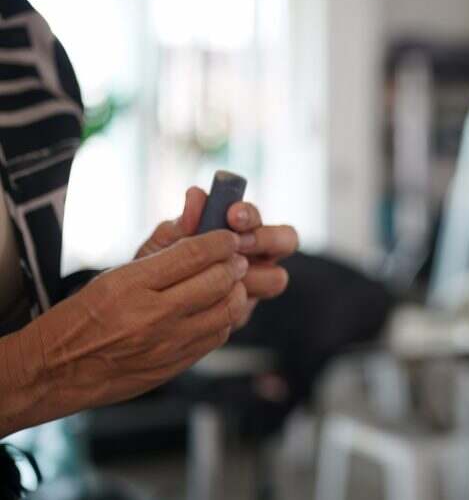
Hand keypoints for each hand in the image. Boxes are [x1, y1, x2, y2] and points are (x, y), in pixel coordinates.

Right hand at [0, 231, 248, 434]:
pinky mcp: (174, 366)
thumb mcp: (112, 276)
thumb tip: (200, 230)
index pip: (194, 254)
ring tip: (232, 282)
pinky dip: (225, 318)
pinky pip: (216, 336)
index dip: (221, 241)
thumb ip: (160, 255)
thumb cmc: (81, 316)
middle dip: (233, 264)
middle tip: (236, 258)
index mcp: (131, 285)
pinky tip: (217, 309)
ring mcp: (166, 344)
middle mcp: (152, 315)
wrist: (55, 370)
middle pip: (217, 281)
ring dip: (236, 291)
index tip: (229, 236)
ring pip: (226, 310)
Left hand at [137, 187, 296, 328]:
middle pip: (287, 240)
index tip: (232, 215)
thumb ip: (181, 223)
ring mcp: (253, 285)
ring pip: (276, 278)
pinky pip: (250, 308)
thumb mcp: (163, 244)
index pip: (257, 217)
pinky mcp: (242, 313)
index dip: (250, 214)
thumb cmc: (155, 267)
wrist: (142, 310)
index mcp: (238, 231)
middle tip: (240, 243)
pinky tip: (208, 302)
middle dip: (266, 239)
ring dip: (254, 274)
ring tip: (226, 276)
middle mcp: (254, 255)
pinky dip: (232, 303)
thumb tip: (196, 195)